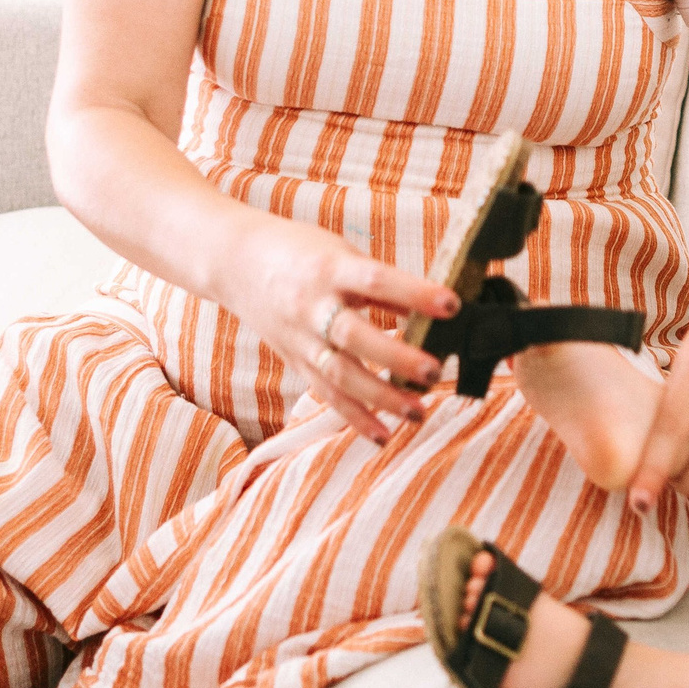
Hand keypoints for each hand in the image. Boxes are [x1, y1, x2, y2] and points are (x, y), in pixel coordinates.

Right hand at [220, 219, 455, 443]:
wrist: (236, 263)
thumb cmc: (300, 252)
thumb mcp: (340, 254)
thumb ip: (381, 284)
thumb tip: (430, 305)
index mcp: (328, 269)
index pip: (375, 281)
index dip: (414, 293)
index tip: (452, 304)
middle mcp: (311, 306)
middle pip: (354, 336)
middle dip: (396, 358)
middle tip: (435, 371)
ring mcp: (300, 337)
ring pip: (340, 374)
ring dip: (381, 398)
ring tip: (419, 412)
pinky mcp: (295, 360)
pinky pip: (325, 393)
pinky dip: (354, 418)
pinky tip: (384, 435)